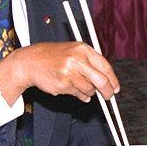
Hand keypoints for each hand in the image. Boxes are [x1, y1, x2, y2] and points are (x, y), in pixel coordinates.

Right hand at [0, 41, 119, 103]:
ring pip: (89, 89)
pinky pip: (78, 94)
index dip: (113, 79)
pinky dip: (78, 95)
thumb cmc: (54, 56)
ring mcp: (70, 72)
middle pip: (101, 80)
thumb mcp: (74, 52)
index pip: (105, 66)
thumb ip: (90, 64)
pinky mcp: (63, 84)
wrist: (31, 61)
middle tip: (108, 96)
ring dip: (88, 92)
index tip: (115, 88)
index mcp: (83, 49)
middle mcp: (77, 59)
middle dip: (107, 91)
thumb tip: (107, 81)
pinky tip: (69, 87)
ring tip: (79, 86)